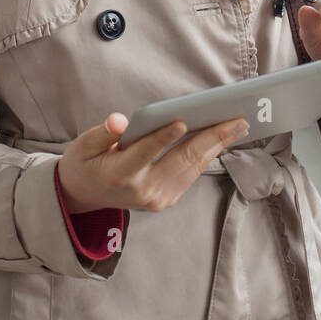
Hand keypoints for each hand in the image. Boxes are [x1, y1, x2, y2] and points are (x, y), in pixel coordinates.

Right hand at [56, 111, 248, 215]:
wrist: (83, 197)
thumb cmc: (84, 163)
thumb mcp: (83, 146)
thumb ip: (103, 134)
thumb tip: (119, 122)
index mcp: (119, 174)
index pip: (145, 153)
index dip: (163, 137)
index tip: (182, 122)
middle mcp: (142, 190)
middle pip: (181, 160)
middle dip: (211, 138)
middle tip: (236, 119)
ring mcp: (157, 198)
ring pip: (192, 168)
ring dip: (217, 145)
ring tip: (237, 126)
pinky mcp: (165, 199)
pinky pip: (190, 174)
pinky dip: (207, 155)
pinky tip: (221, 139)